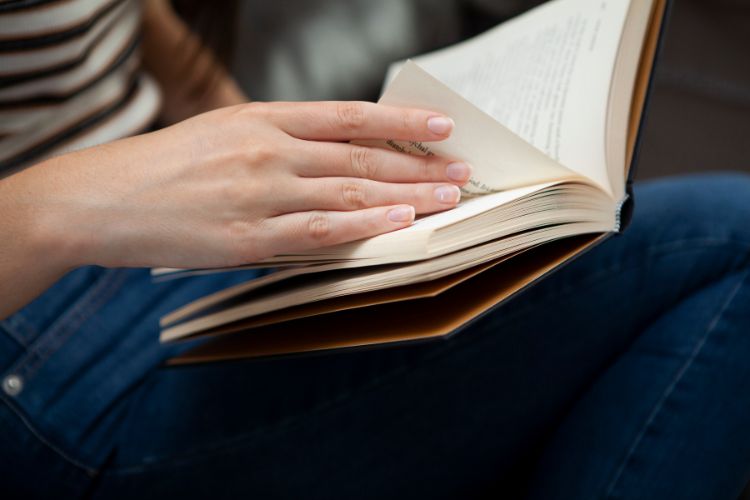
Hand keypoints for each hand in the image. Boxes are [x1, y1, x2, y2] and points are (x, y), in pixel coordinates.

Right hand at [30, 101, 470, 269]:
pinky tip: (399, 224)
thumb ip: (281, 141)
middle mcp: (267, 150)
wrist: (102, 199)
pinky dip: (364, 228)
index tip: (440, 129)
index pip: (349, 117)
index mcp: (261, 118)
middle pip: (360, 157)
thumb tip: (340, 156)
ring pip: (350, 193)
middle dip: (418, 166)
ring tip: (446, 200)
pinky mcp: (247, 237)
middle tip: (460, 173)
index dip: (400, 123)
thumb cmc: (165, 166)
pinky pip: (319, 231)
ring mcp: (259, 194)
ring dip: (406, 197)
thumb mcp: (224, 132)